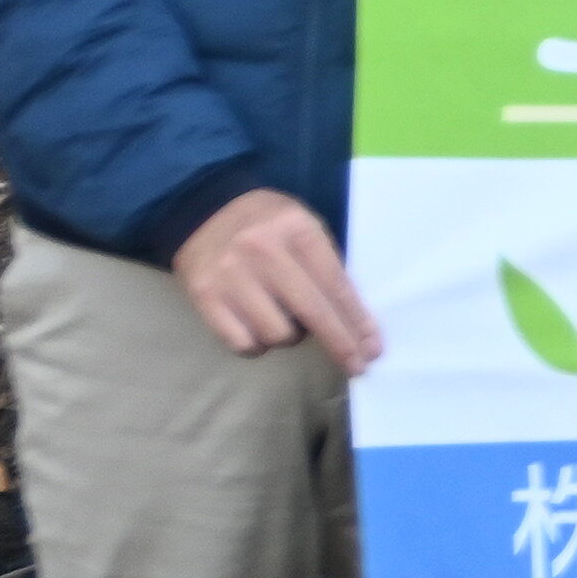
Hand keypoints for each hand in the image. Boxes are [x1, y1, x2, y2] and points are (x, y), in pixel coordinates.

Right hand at [175, 188, 380, 368]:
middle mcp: (262, 250)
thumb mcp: (305, 228)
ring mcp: (230, 275)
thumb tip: (357, 324)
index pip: (336, 286)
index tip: (372, 349)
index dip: (357, 323)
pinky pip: (242, 343)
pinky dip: (258, 345)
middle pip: (312, 313)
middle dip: (339, 344)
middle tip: (356, 366)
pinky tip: (260, 328)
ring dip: (291, 337)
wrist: (204, 211)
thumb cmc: (268, 225)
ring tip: (287, 319)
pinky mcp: (204, 296)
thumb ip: (328, 268)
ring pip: (277, 334)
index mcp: (296, 229)